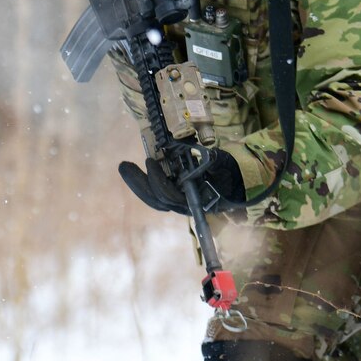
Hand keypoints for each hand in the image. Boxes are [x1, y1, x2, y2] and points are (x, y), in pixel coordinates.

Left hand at [119, 147, 244, 215]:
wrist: (237, 183)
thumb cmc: (229, 174)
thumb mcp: (222, 164)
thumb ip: (212, 161)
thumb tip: (204, 156)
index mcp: (194, 200)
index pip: (169, 195)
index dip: (157, 180)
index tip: (150, 161)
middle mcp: (183, 204)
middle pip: (156, 199)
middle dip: (138, 182)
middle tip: (124, 165)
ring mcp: (178, 200)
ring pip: (154, 197)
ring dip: (138, 181)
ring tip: (126, 167)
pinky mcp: (174, 193)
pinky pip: (156, 191)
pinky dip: (146, 180)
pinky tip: (138, 169)